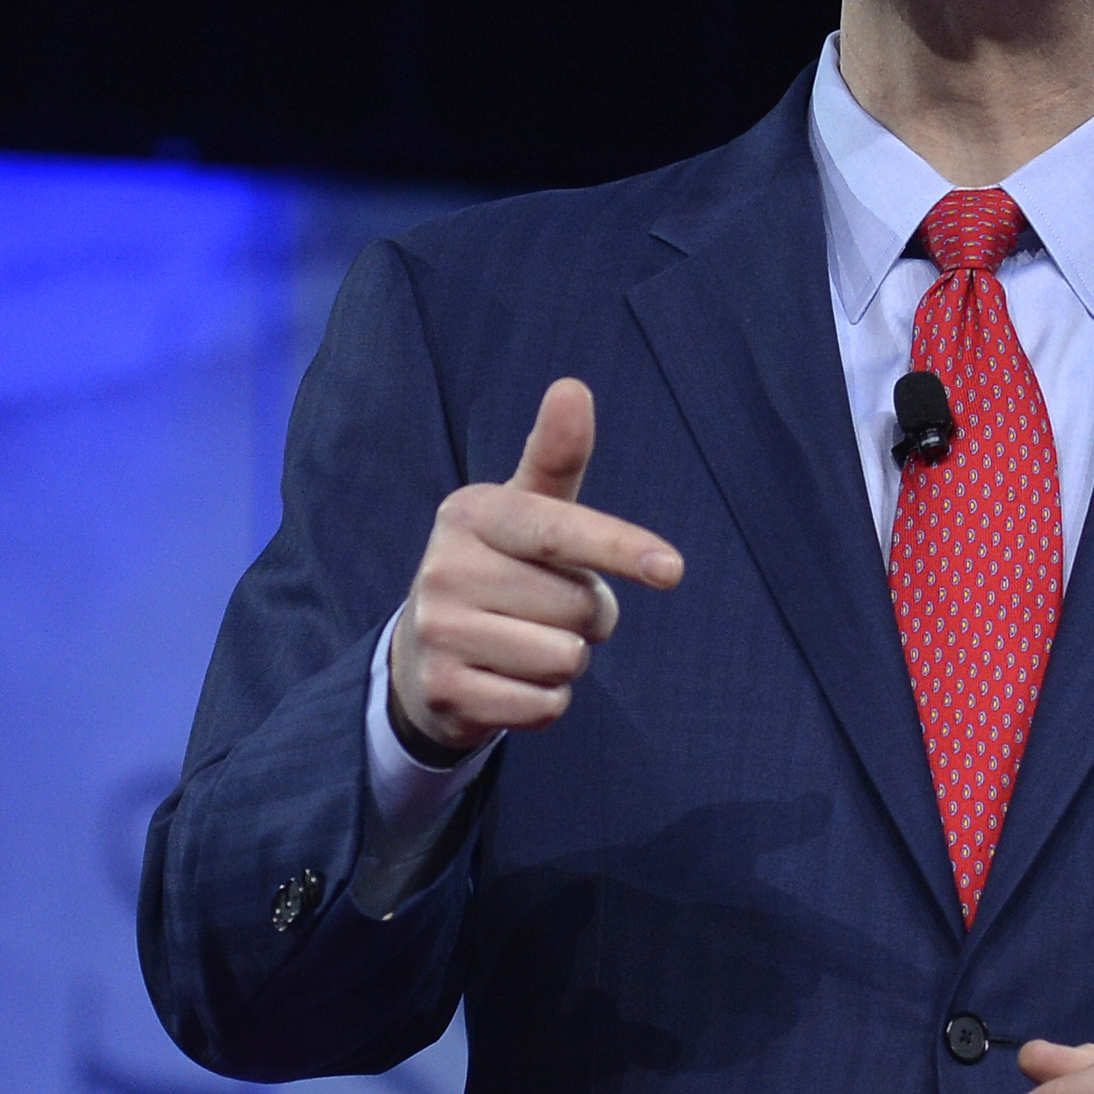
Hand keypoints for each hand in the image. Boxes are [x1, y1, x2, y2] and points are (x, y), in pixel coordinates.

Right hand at [388, 378, 683, 756]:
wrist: (422, 655)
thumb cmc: (497, 570)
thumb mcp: (523, 511)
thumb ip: (556, 458)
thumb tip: (572, 387)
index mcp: (470, 513)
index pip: (559, 531)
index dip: (619, 548)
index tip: (672, 570)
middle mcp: (445, 568)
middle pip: (581, 607)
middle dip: (586, 616)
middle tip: (544, 608)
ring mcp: (440, 632)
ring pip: (566, 660)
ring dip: (565, 661)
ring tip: (524, 643)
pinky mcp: (446, 691)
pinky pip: (545, 705)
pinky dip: (545, 700)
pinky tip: (510, 680)